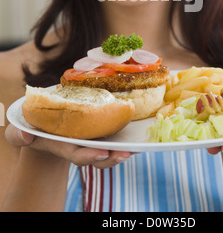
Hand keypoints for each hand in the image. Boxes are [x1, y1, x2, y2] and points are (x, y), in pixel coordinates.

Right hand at [5, 124, 133, 168]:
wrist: (43, 127)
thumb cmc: (31, 129)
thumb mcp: (20, 132)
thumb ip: (19, 136)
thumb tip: (27, 135)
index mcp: (62, 146)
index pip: (76, 154)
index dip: (88, 156)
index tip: (101, 153)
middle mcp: (79, 146)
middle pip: (97, 156)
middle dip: (111, 158)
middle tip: (125, 153)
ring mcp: (89, 140)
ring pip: (108, 149)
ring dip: (122, 150)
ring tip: (137, 147)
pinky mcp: (97, 131)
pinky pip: (112, 136)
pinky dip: (125, 137)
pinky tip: (139, 136)